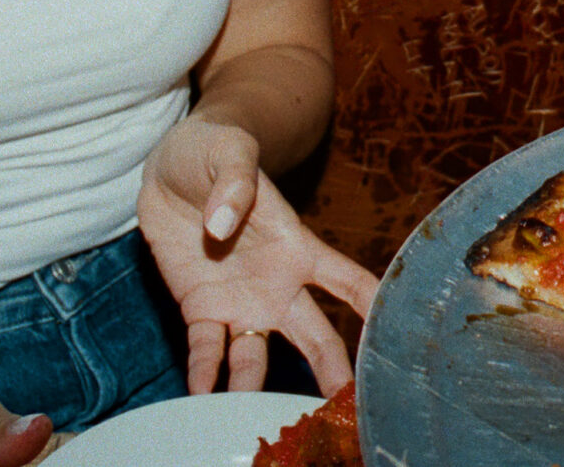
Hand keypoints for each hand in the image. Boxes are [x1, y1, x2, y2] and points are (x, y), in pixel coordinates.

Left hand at [138, 114, 381, 396]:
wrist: (169, 166)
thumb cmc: (215, 149)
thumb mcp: (228, 152)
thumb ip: (234, 183)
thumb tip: (222, 225)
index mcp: (296, 246)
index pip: (346, 281)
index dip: (373, 305)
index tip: (393, 335)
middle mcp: (276, 283)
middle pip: (314, 335)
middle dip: (331, 370)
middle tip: (341, 405)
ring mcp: (239, 300)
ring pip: (257, 355)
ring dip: (256, 386)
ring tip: (252, 414)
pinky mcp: (200, 308)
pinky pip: (206, 349)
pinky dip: (204, 373)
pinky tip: (202, 394)